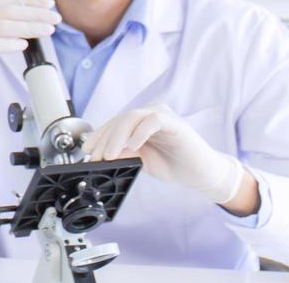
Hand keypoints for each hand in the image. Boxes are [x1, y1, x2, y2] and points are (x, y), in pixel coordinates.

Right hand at [0, 0, 59, 82]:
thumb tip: (3, 18)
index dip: (30, 1)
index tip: (47, 2)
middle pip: (12, 11)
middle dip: (36, 14)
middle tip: (56, 16)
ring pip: (8, 26)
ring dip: (31, 27)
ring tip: (48, 30)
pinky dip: (11, 44)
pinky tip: (24, 44)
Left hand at [85, 103, 245, 205]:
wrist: (201, 174)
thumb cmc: (173, 164)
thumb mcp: (140, 160)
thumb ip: (122, 153)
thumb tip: (101, 154)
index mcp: (140, 121)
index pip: (113, 124)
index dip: (98, 136)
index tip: (87, 152)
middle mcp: (149, 113)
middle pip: (119, 120)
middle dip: (104, 139)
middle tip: (96, 156)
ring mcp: (162, 116)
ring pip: (132, 118)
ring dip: (117, 137)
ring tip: (110, 154)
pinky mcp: (174, 123)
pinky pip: (152, 121)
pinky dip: (139, 133)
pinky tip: (132, 147)